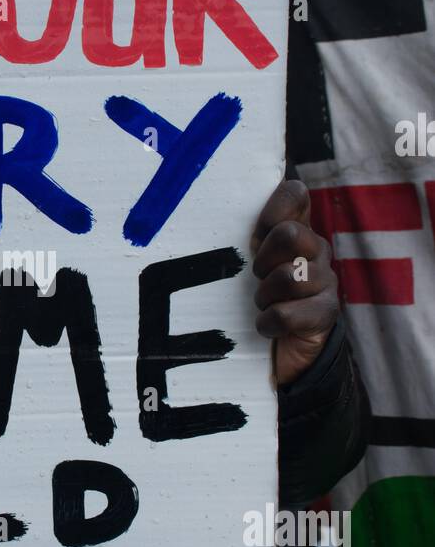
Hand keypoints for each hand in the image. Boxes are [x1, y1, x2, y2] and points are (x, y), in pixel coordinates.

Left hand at [252, 179, 337, 385]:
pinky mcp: (327, 313)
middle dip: (263, 260)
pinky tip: (268, 327)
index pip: (295, 193)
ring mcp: (326, 280)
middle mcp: (316, 249)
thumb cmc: (254, 299)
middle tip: (257, 278)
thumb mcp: (246, 263)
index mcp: (297, 228)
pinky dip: (269, 324)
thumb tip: (220, 202)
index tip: (257, 234)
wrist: (280, 353)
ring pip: (289, 276)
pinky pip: (288, 314)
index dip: (273, 209)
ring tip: (263, 304)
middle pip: (289, 234)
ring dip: (264, 297)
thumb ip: (244, 236)